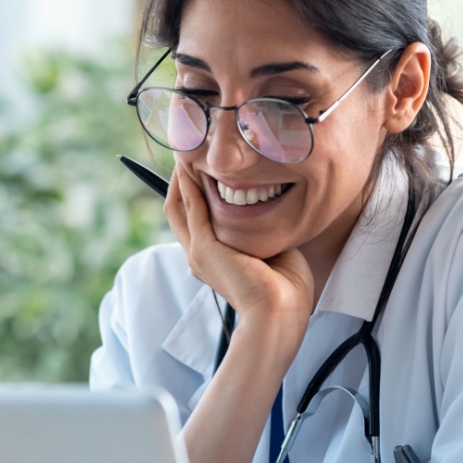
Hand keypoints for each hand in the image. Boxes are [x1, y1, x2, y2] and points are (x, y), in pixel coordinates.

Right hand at [164, 163, 313, 337]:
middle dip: (180, 177)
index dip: (192, 191)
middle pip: (176, 208)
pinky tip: (194, 163)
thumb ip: (264, 229)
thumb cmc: (285, 291)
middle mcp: (198, 256)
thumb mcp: (272, 251)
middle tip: (190, 149)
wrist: (281, 314)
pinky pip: (192, 206)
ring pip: (179, 204)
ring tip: (190, 148)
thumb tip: (274, 206)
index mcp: (212, 260)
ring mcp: (198, 253)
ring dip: (182, 175)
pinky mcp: (204, 248)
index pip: (193, 219)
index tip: (203, 165)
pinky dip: (190, 182)